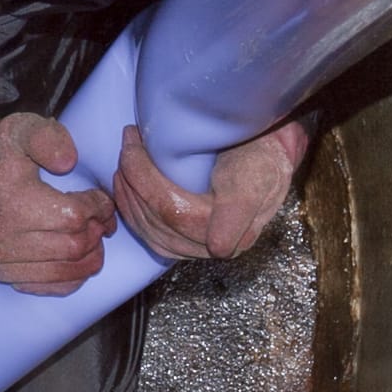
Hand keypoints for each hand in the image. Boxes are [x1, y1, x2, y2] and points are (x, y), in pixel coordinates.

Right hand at [0, 112, 118, 294]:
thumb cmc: (2, 155)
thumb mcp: (22, 130)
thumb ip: (48, 137)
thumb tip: (68, 162)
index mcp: (12, 202)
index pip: (74, 217)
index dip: (98, 208)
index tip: (101, 200)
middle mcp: (2, 238)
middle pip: (74, 246)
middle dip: (97, 232)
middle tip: (102, 220)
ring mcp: (1, 261)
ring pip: (66, 270)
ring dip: (90, 256)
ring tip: (94, 238)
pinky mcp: (3, 275)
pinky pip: (50, 287)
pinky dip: (72, 277)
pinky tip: (78, 260)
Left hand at [111, 119, 307, 263]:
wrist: (269, 157)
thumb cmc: (262, 157)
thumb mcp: (255, 173)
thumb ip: (239, 206)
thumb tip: (218, 248)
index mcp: (232, 233)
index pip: (172, 211)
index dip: (144, 178)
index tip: (134, 143)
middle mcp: (216, 247)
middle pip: (158, 221)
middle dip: (133, 180)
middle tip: (127, 143)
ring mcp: (200, 248)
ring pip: (150, 231)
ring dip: (128, 196)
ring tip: (122, 162)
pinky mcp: (188, 245)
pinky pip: (152, 236)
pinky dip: (133, 211)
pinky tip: (126, 187)